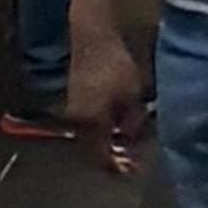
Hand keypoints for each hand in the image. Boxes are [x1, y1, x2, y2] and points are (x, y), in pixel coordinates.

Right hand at [66, 12, 152, 172]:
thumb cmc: (114, 65)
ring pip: (90, 138)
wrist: (92, 37)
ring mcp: (74, 112)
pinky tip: (116, 123)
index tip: (133, 170)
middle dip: (112, 156)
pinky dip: (102, 129)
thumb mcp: (132, 95)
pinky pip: (89, 125)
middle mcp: (77, 124)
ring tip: (126, 141)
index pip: (101, 159)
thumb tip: (133, 141)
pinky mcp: (75, 100)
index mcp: (91, 126)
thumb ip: (134, 122)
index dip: (117, 168)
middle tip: (130, 157)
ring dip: (107, 143)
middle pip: (93, 152)